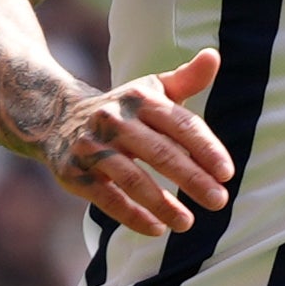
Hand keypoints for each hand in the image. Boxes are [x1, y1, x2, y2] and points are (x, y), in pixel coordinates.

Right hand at [46, 48, 231, 234]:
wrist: (57, 118)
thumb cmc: (123, 109)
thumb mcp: (151, 90)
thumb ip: (186, 79)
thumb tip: (213, 55)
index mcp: (140, 99)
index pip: (180, 125)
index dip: (206, 149)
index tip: (226, 173)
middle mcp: (115, 120)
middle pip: (160, 153)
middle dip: (193, 179)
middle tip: (219, 201)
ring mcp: (93, 147)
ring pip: (132, 179)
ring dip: (163, 204)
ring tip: (188, 223)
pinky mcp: (75, 172)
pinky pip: (107, 198)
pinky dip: (132, 216)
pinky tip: (157, 229)